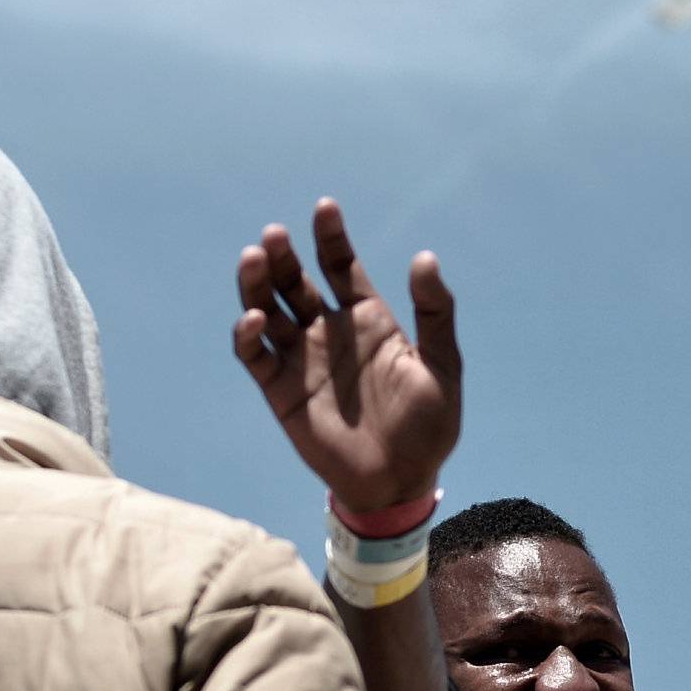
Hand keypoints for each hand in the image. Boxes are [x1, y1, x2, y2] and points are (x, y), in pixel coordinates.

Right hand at [233, 199, 460, 513]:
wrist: (399, 482)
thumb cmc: (428, 427)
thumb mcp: (442, 367)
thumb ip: (435, 314)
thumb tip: (425, 257)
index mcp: (367, 321)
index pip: (340, 266)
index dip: (330, 236)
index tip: (325, 208)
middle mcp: (328, 332)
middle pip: (295, 281)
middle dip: (283, 255)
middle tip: (276, 236)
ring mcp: (301, 359)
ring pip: (267, 308)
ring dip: (257, 283)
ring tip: (255, 258)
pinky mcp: (279, 389)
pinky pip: (254, 354)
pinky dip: (248, 333)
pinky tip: (256, 319)